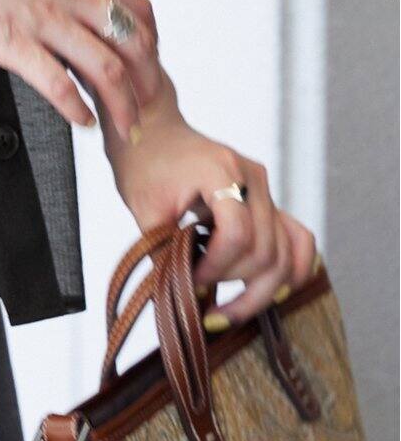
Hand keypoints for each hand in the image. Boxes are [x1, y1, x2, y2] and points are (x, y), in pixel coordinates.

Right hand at [0, 0, 164, 139]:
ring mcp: (45, 16)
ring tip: (124, 125)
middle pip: (135, 43)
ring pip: (109, 71)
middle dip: (148, 80)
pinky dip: (79, 112)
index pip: (138, 7)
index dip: (150, 41)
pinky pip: (61, 87)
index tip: (145, 61)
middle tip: (147, 102)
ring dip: (123, 105)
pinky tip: (82, 122)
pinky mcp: (14, 42)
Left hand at [104, 85, 319, 327]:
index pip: (237, 233)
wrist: (150, 131)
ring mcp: (264, 188)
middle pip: (267, 250)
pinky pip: (296, 239)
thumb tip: (182, 298)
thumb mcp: (144, 207)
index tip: (191, 279)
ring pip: (287, 253)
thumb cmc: (142, 162)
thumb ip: (166, 251)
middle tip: (205, 296)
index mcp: (221, 170)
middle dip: (237, 284)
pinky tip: (268, 292)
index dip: (216, 267)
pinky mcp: (266, 199)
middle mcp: (252, 178)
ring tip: (231, 310)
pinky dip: (290, 270)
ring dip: (263, 289)